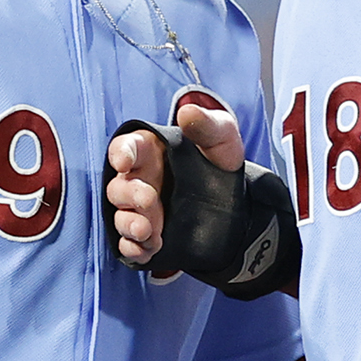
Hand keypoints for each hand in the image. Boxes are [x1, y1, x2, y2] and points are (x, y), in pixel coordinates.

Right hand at [104, 103, 244, 266]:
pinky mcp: (149, 238)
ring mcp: (142, 212)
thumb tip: (187, 112)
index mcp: (151, 152)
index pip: (127, 148)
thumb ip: (207, 126)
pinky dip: (133, 248)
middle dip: (130, 194)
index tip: (124, 161)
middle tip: (149, 200)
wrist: (241, 210)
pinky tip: (145, 248)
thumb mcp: (222, 140)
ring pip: (122, 217)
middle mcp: (141, 181)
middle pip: (120, 187)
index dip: (122, 153)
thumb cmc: (222, 166)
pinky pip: (130, 245)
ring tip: (147, 230)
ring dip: (130, 224)